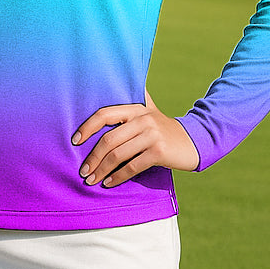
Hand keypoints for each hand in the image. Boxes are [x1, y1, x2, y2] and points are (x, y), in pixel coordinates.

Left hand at [72, 91, 199, 188]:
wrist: (194, 140)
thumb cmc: (163, 128)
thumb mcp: (149, 110)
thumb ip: (132, 103)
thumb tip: (109, 84)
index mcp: (135, 108)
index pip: (104, 114)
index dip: (87, 127)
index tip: (75, 141)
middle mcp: (142, 119)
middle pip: (108, 139)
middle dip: (93, 158)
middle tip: (83, 171)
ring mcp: (151, 135)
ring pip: (118, 155)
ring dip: (102, 170)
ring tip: (92, 180)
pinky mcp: (159, 152)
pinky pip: (132, 167)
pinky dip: (118, 177)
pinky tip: (109, 183)